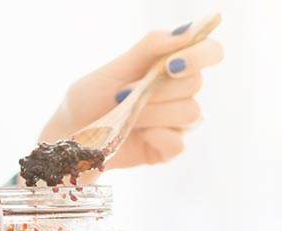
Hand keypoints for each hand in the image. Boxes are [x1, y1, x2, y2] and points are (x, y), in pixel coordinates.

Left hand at [39, 23, 224, 169]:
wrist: (72, 135)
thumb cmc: (92, 97)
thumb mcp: (116, 67)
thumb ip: (150, 47)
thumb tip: (186, 32)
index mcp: (172, 65)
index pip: (210, 52)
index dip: (200, 55)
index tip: (172, 64)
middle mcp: (180, 92)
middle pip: (195, 84)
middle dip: (158, 89)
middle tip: (125, 93)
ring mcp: (177, 122)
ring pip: (189, 113)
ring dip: (152, 112)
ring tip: (126, 115)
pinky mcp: (169, 148)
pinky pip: (178, 142)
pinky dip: (154, 136)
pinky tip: (136, 134)